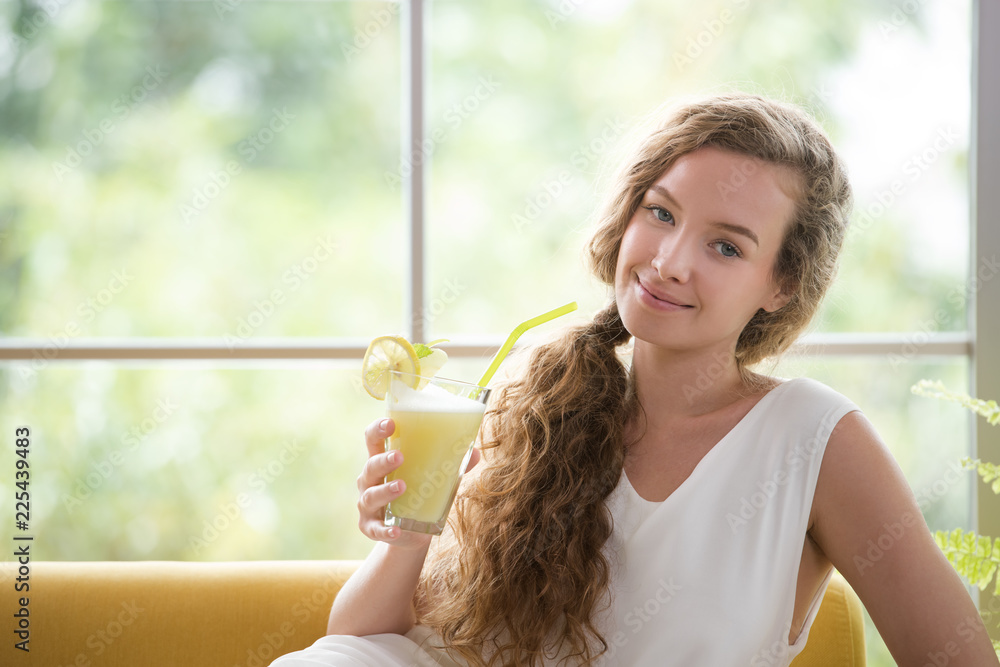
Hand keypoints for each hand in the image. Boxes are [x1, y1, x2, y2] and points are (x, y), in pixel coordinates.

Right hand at [357, 419, 481, 549]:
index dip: (378, 430)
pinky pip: (376, 529)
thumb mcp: (432, 478)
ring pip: (371, 496)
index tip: (391, 423)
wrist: (410, 532)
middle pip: (370, 466)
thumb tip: (475, 452)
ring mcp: (368, 505)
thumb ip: (450, 465)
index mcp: (382, 461)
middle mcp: (370, 481)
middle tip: (400, 457)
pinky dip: (385, 530)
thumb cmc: (418, 493)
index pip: (373, 440)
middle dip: (383, 461)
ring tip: (402, 487)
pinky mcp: (371, 528)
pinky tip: (396, 530)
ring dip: (385, 491)